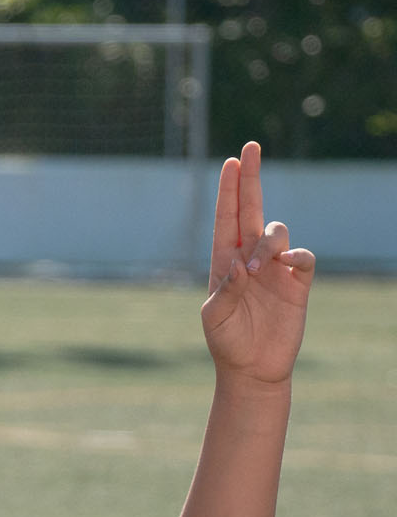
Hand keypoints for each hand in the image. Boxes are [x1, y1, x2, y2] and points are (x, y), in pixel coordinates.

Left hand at [201, 141, 315, 385]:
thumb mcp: (214, 318)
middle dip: (251, 178)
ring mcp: (275, 268)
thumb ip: (224, 291)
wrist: (252, 368)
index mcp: (223, 261)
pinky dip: (296, 255)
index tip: (231, 162)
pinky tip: (286, 265)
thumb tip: (239, 265)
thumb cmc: (226, 342)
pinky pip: (303, 256)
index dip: (229, 190)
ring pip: (276, 230)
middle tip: (250, 148)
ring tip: (257, 267)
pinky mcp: (297, 282)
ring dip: (268, 241)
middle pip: (251, 209)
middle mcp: (249, 258)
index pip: (226, 218)